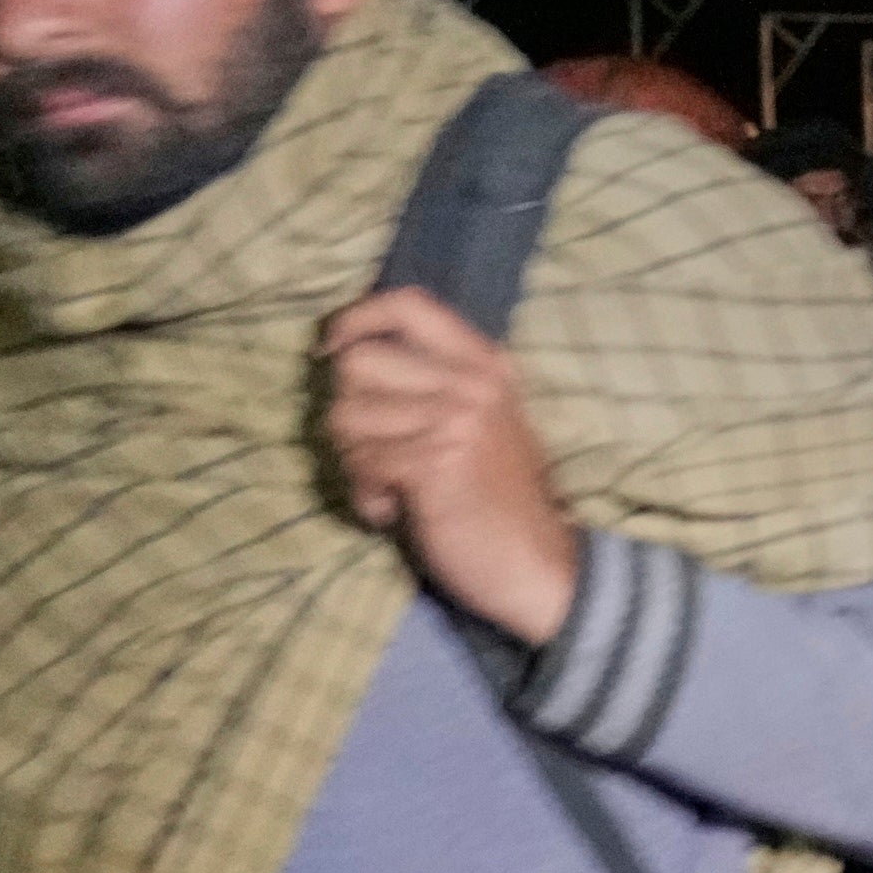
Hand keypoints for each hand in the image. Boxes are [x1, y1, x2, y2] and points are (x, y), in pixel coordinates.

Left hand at [322, 285, 583, 642]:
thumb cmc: (500, 502)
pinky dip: (366, 496)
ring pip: (345, 416)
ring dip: (353, 461)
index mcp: (485, 364)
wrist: (539, 568)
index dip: (357, 318)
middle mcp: (472, 382)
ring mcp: (456, 419)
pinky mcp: (435, 462)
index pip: (408, 305)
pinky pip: (361, 463)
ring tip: (389, 487)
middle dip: (347, 412)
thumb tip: (348, 357)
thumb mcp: (481, 423)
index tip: (333, 349)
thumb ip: (433, 384)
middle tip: (374, 451)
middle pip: (357, 363)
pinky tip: (394, 512)